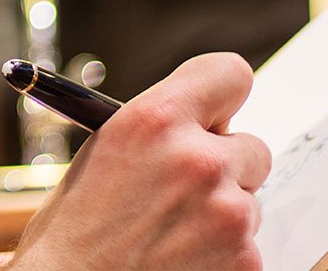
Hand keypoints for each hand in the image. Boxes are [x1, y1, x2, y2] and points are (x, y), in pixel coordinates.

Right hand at [5, 53, 270, 269]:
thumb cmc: (76, 226)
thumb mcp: (106, 150)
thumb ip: (161, 128)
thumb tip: (207, 122)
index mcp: (155, 119)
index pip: (231, 74)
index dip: (223, 94)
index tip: (216, 111)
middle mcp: (198, 160)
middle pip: (252, 145)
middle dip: (226, 164)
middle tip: (186, 187)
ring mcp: (227, 213)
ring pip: (250, 199)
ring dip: (222, 212)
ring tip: (170, 232)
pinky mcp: (245, 260)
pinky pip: (249, 244)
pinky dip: (224, 252)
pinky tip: (180, 257)